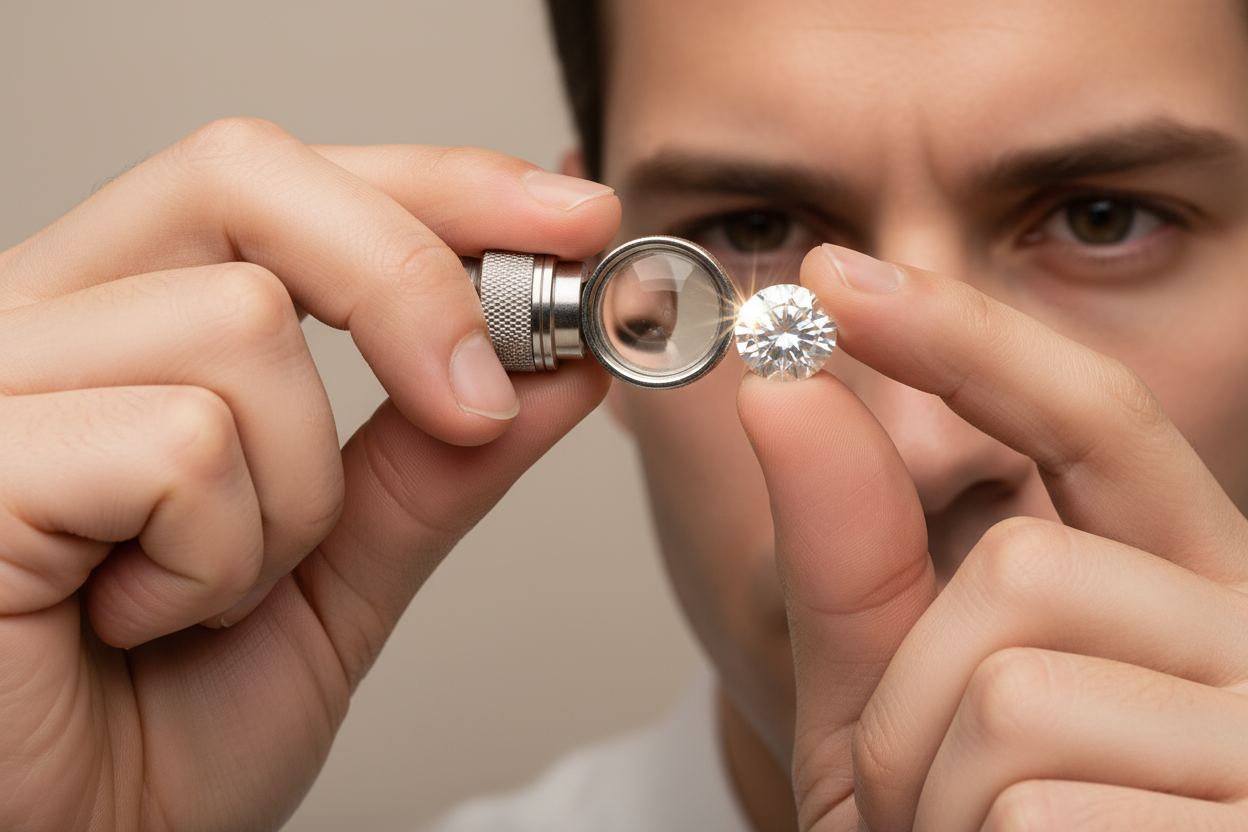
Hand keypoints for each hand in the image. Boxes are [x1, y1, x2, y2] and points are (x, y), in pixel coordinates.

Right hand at [0, 118, 618, 830]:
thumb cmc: (166, 728)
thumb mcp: (344, 573)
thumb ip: (438, 458)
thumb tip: (559, 360)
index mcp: (125, 323)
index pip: (281, 182)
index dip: (436, 184)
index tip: (572, 216)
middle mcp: (45, 320)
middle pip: (247, 177)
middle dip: (405, 279)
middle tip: (475, 397)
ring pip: (240, 326)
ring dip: (293, 495)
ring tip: (217, 592)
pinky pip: (183, 443)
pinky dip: (219, 557)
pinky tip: (143, 619)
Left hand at [736, 244, 1247, 829]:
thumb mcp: (894, 712)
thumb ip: (854, 557)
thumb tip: (790, 388)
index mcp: (1186, 595)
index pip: (1089, 422)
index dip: (965, 340)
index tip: (837, 273)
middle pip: (1021, 573)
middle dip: (914, 701)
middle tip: (935, 805)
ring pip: (1016, 693)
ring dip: (933, 798)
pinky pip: (1036, 810)